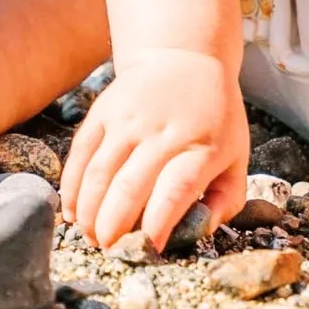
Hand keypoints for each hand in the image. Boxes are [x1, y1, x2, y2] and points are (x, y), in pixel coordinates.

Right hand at [59, 49, 249, 250]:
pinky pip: (80, 155)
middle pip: (130, 187)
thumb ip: (228, 196)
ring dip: (89, 214)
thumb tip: (204, 230)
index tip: (149, 248)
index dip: (159, 222)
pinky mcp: (103, 111)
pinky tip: (73, 213)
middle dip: (114, 229)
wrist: (184, 56)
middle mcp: (163, 130)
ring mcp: (129, 119)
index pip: (176, 189)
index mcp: (201, 144)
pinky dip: (71, 189)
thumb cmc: (214, 116)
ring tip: (92, 238)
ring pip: (99, 174)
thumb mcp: (236, 152)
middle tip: (111, 251)